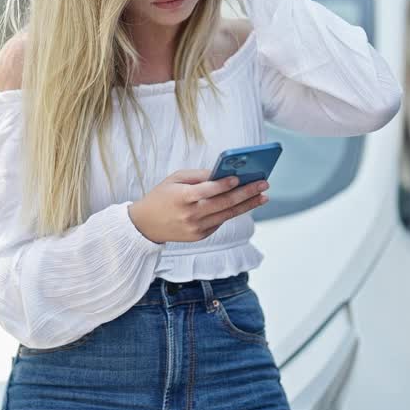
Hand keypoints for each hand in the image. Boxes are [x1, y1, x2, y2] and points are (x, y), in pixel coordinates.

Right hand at [128, 170, 269, 243]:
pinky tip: (244, 204)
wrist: (145, 225)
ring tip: (263, 196)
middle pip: (224, 204)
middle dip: (246, 193)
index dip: (224, 184)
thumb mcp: (175, 179)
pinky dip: (231, 212)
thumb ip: (198, 176)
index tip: (240, 177)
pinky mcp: (200, 236)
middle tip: (264, 184)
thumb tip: (223, 173)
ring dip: (247, 205)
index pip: (207, 190)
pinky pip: (219, 222)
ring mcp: (196, 228)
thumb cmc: (162, 196)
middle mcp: (191, 215)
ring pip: (227, 215)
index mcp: (182, 197)